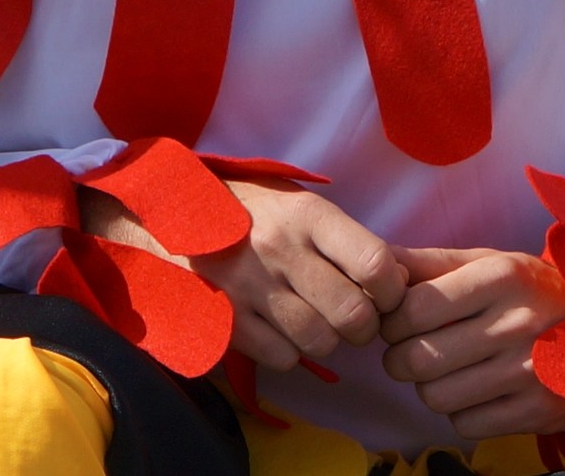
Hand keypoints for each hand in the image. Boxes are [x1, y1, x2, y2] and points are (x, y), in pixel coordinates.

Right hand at [86, 178, 405, 372]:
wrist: (165, 218)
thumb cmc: (249, 213)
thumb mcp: (298, 206)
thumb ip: (344, 238)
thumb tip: (400, 276)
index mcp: (307, 215)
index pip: (375, 262)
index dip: (392, 290)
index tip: (385, 295)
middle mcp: (281, 250)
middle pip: (353, 314)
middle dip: (363, 327)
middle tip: (354, 320)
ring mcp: (251, 288)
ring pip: (320, 342)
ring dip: (326, 341)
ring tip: (315, 323)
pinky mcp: (225, 320)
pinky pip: (282, 358)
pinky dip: (290, 353)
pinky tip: (281, 331)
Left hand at [381, 247, 564, 439]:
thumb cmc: (533, 291)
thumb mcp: (489, 262)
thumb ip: (429, 263)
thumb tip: (377, 266)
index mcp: (500, 277)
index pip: (412, 309)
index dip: (392, 321)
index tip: (399, 323)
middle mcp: (516, 323)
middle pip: (415, 359)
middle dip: (401, 359)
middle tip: (414, 351)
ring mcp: (528, 372)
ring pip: (434, 396)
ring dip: (430, 387)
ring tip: (449, 369)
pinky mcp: (537, 412)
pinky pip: (464, 424)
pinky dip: (461, 411)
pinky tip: (478, 391)